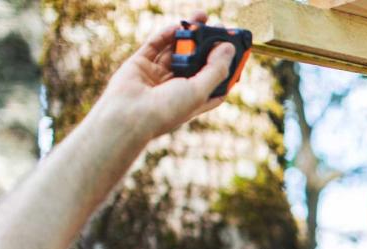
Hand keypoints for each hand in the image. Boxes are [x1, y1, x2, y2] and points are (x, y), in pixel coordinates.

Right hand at [93, 12, 234, 140]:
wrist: (128, 115)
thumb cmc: (167, 110)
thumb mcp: (199, 90)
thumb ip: (215, 69)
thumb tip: (229, 48)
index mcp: (194, 99)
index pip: (216, 82)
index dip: (227, 67)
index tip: (238, 50)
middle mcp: (177, 87)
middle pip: (197, 61)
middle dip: (208, 44)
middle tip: (220, 27)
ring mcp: (158, 75)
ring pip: (176, 49)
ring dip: (189, 33)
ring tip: (202, 16)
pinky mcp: (141, 64)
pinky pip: (155, 45)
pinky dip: (166, 34)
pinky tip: (178, 25)